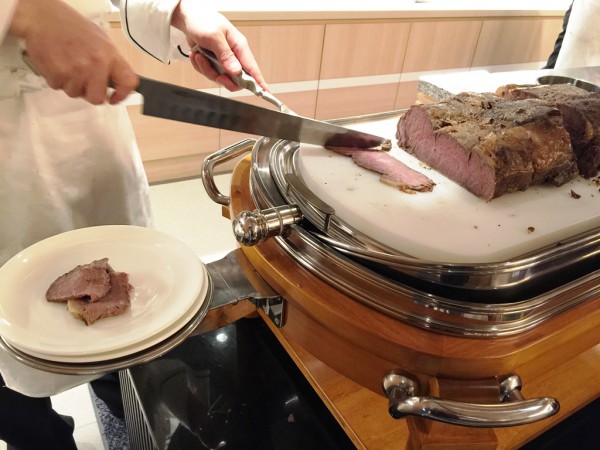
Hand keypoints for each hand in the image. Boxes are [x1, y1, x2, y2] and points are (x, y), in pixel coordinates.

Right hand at [9, 0, 137, 104]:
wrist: (43, 18)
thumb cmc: (73, 28)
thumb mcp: (101, 40)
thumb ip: (111, 62)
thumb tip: (116, 82)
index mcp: (110, 55)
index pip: (128, 82)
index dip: (123, 95)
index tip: (114, 98)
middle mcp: (95, 64)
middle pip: (97, 98)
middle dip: (90, 93)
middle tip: (84, 81)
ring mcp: (75, 70)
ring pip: (76, 94)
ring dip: (72, 84)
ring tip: (68, 65)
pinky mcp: (57, 74)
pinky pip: (60, 88)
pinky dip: (58, 79)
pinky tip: (57, 63)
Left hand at [171, 1, 267, 92]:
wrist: (187, 17)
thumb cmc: (202, 20)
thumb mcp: (214, 37)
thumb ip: (225, 55)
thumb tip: (236, 72)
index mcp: (239, 46)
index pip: (253, 68)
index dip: (260, 82)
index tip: (265, 93)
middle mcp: (233, 55)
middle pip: (236, 79)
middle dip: (222, 79)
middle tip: (215, 73)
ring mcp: (223, 60)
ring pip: (219, 78)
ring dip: (206, 69)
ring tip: (199, 55)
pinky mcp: (213, 63)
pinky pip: (208, 73)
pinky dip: (199, 66)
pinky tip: (196, 54)